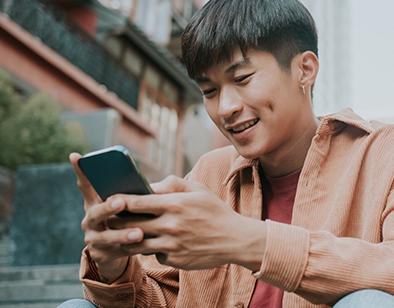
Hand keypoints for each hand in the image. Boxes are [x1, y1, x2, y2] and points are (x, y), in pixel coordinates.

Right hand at [70, 153, 141, 282]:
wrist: (120, 251)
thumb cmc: (128, 220)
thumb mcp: (128, 206)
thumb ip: (135, 194)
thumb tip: (155, 185)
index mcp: (95, 203)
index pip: (86, 185)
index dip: (80, 172)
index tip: (75, 156)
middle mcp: (90, 220)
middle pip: (95, 212)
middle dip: (108, 207)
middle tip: (120, 202)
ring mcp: (94, 239)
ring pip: (107, 236)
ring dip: (123, 234)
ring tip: (139, 233)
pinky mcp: (102, 255)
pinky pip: (117, 252)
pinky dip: (130, 249)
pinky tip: (143, 246)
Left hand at [110, 176, 266, 270]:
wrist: (234, 239)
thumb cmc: (215, 211)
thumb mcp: (199, 190)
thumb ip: (173, 183)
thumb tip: (151, 186)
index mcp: (175, 205)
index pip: (136, 203)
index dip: (118, 201)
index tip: (109, 200)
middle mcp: (170, 226)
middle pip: (130, 225)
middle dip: (117, 222)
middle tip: (112, 219)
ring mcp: (171, 245)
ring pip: (136, 244)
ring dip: (129, 239)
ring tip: (127, 233)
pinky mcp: (174, 260)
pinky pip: (154, 255)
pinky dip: (153, 250)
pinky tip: (158, 244)